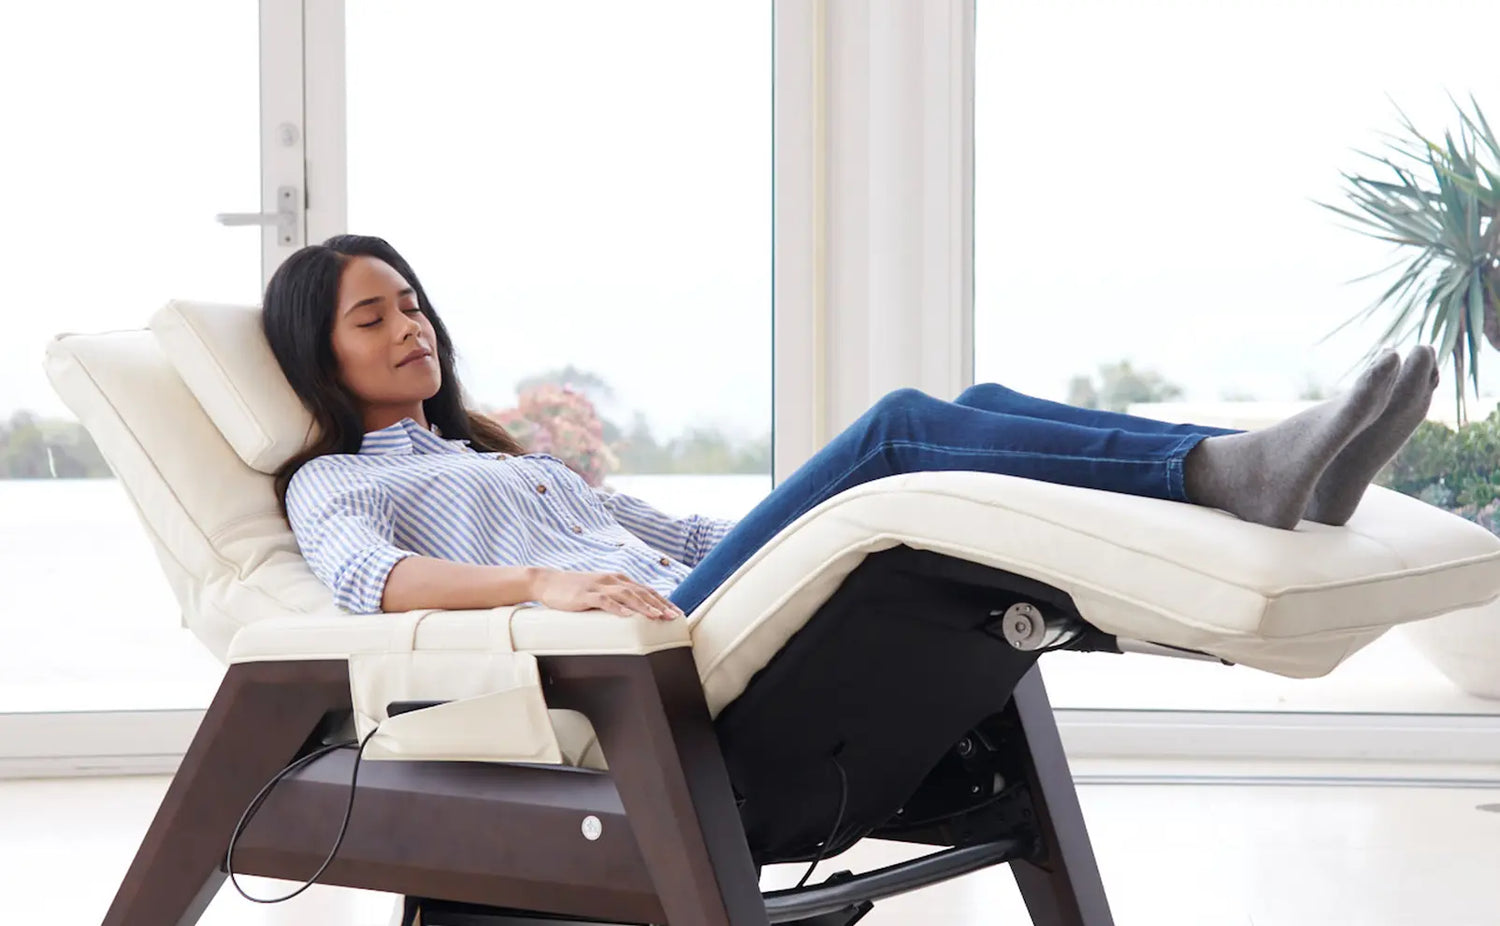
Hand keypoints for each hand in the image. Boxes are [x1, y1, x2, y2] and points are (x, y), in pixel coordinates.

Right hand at [530, 569, 685, 620]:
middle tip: (674, 617)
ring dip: (644, 606)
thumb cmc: (575, 591)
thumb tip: (634, 613)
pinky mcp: (586, 594)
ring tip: (657, 616)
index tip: (677, 612)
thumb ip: (616, 599)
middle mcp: (612, 580)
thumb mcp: (600, 592)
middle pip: (642, 591)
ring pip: (627, 595)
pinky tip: (628, 616)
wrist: (548, 582)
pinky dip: (618, 608)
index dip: (663, 600)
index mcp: (618, 580)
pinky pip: (604, 601)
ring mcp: (599, 586)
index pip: (646, 589)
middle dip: (660, 604)